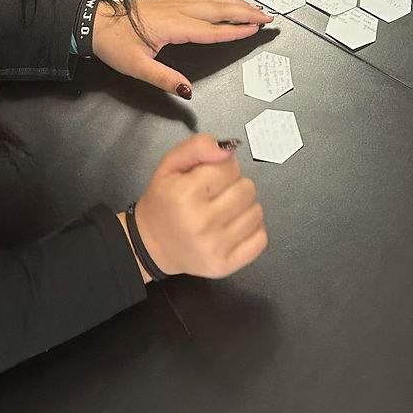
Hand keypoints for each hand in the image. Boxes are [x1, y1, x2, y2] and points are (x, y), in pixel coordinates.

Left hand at [92, 0, 272, 96]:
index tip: (255, 29)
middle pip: (219, 8)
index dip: (236, 29)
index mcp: (173, 26)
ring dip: (235, 2)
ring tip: (253, 7)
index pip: (213, 29)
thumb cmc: (113, 43)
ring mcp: (174, 3)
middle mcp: (178, 11)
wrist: (94, 22)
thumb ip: (164, 78)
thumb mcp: (136, 67)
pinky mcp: (169, 2)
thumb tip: (187, 90)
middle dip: (245, 11)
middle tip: (266, 16)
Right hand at [128, 134, 266, 278]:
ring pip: (256, 211)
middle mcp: (201, 223)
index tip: (209, 178)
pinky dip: (251, 229)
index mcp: (185, 195)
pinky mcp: (225, 265)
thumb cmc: (164, 202)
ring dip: (243, 207)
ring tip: (223, 211)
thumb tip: (228, 148)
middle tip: (215, 195)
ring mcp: (214, 247)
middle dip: (234, 186)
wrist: (152, 244)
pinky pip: (260, 238)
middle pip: (247, 188)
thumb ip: (198, 146)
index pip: (230, 167)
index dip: (222, 168)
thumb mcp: (170, 165)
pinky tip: (233, 227)